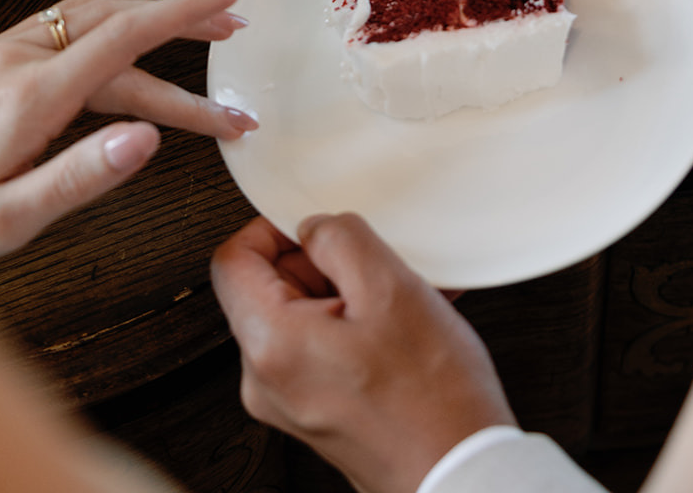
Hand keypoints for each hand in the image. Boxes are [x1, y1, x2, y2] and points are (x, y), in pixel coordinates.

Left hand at [0, 0, 256, 276]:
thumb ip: (78, 179)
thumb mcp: (1, 224)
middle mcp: (23, 60)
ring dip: (158, 10)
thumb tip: (146, 142)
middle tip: (243, 18)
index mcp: (34, 97)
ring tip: (208, 12)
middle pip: (125, 23)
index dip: (189, 13)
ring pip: (100, 15)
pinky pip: (71, 12)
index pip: (129, 38)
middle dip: (190, 17)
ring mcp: (8, 51)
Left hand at [211, 212, 514, 492]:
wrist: (460, 473)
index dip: (272, 227)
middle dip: (323, 264)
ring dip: (350, 292)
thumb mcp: (389, 287)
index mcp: (270, 344)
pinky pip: (323, 346)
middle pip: (269, 286)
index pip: (232, 259)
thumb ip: (339, 237)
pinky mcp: (318, 411)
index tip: (313, 224)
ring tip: (404, 297)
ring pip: (302, 314)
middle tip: (375, 267)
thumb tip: (313, 227)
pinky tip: (408, 322)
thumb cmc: (431, 400)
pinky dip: (359, 324)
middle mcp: (267, 379)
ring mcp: (291, 400)